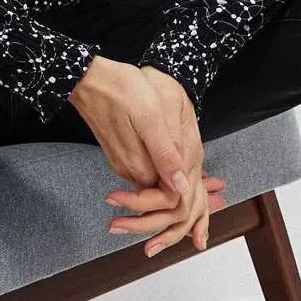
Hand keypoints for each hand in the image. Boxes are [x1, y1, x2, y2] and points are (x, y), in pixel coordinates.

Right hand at [69, 57, 223, 254]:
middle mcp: (130, 171)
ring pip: (154, 192)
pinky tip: (181, 172)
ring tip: (208, 191)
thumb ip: (166, 154)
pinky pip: (146, 178)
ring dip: (174, 198)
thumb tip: (180, 185)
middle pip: (161, 204)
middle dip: (182, 215)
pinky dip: (164, 182)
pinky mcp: (120, 155)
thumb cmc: (120, 89)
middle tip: (208, 221)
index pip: (171, 201)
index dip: (192, 205)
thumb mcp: (149, 116)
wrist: (86, 79)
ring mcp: (124, 164)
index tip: (213, 196)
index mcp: (140, 165)